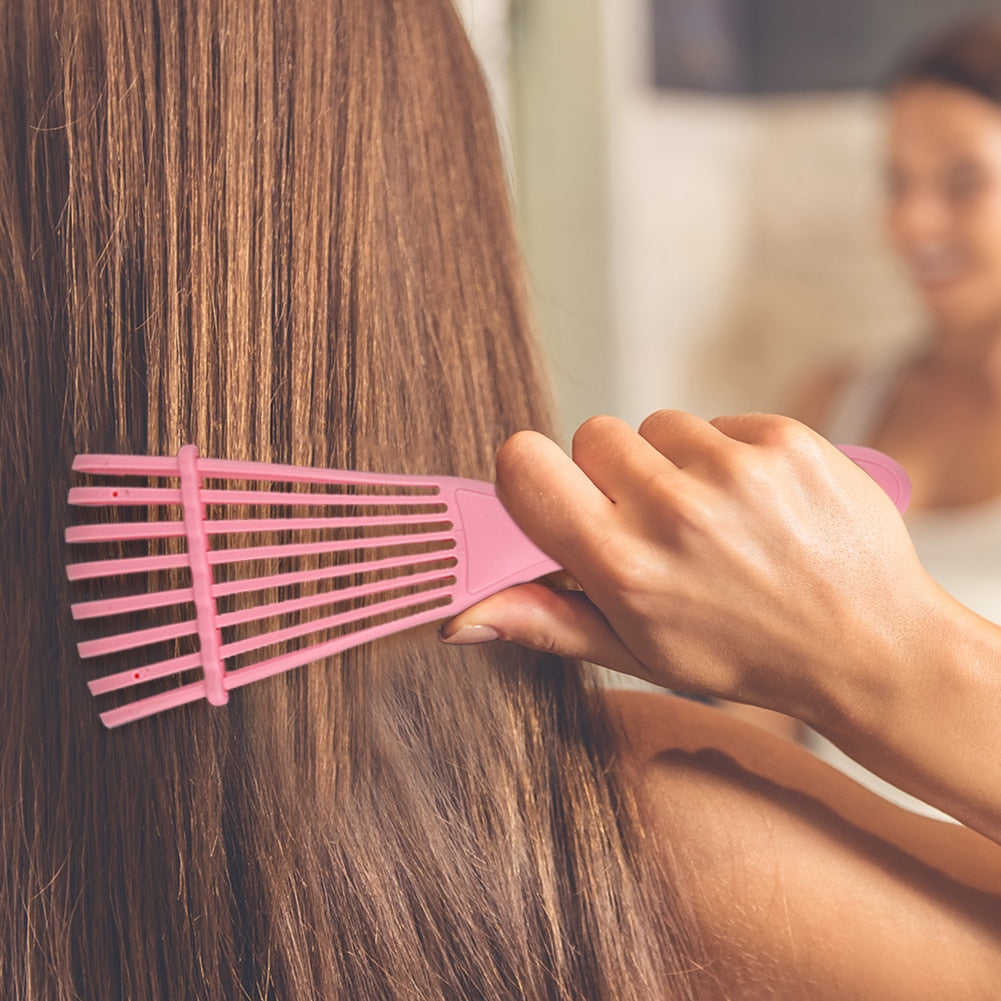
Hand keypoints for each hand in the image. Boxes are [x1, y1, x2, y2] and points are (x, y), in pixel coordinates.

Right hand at [442, 410, 935, 725]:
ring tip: (713, 519)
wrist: (871, 646)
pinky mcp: (783, 440)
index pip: (523, 465)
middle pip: (590, 433)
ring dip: (671, 463)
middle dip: (609, 472)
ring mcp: (733, 469)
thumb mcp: (635, 654)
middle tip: (651, 523)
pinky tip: (754, 504)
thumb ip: (543, 622)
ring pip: (655, 424)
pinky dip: (726, 454)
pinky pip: (717, 421)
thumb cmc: (743, 655)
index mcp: (623, 566)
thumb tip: (458, 616)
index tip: (555, 497)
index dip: (529, 474)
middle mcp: (673, 510)